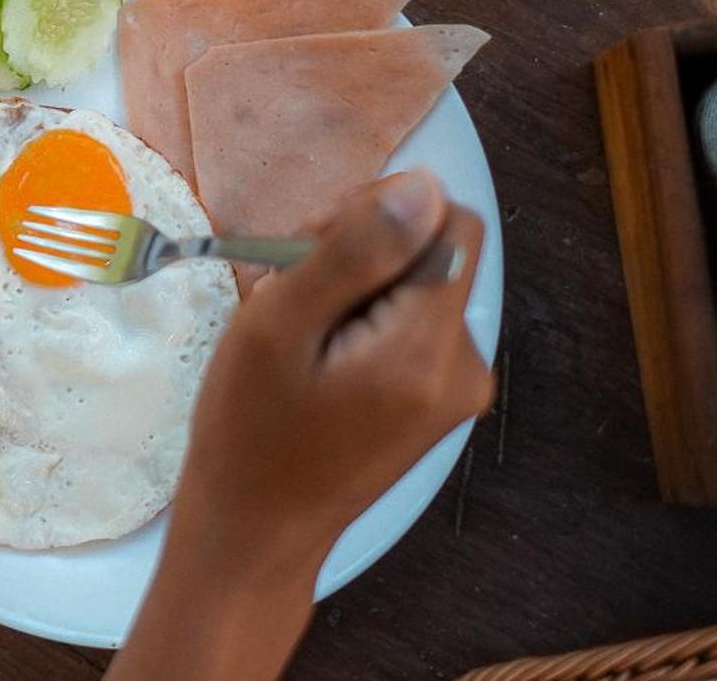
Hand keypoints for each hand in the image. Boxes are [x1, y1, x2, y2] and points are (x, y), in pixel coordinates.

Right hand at [110, 170, 492, 680]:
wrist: (255, 531)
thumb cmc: (250, 429)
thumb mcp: (280, 326)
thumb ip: (354, 251)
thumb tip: (424, 185)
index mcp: (429, 349)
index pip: (448, 223)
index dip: (378, 213)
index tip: (312, 249)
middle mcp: (466, 367)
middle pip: (433, 253)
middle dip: (360, 250)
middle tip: (288, 285)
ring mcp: (456, 390)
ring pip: (418, 286)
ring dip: (354, 285)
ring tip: (293, 325)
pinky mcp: (436, 402)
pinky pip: (411, 325)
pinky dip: (362, 320)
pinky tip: (313, 350)